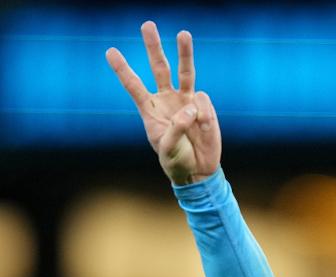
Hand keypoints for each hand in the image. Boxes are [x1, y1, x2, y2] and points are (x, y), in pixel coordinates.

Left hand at [106, 21, 221, 184]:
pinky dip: (203, 115)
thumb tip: (190, 107)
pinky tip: (203, 130)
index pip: (134, 86)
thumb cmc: (177, 162)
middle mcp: (167, 100)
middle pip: (159, 68)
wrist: (198, 171)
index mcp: (150, 111)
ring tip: (183, 33)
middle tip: (147, 25)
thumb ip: (176, 129)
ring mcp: (186, 101)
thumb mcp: (169, 149)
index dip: (123, 70)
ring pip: (185, 71)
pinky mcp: (203, 107)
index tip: (110, 51)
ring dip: (184, 52)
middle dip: (153, 47)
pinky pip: (202, 102)